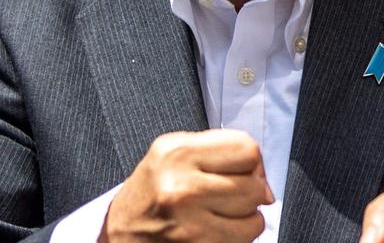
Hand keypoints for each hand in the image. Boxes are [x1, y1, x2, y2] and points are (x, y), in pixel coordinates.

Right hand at [102, 129, 272, 242]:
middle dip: (251, 191)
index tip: (243, 171)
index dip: (252, 162)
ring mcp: (188, 222)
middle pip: (254, 185)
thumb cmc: (151, 193)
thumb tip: (264, 180)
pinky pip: (244, 239)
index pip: (247, 149)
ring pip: (254, 217)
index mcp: (176, 153)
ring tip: (222, 213)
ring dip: (246, 217)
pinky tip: (217, 229)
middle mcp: (180, 187)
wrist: (119, 235)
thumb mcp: (172, 154)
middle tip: (232, 195)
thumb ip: (217, 152)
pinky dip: (239, 236)